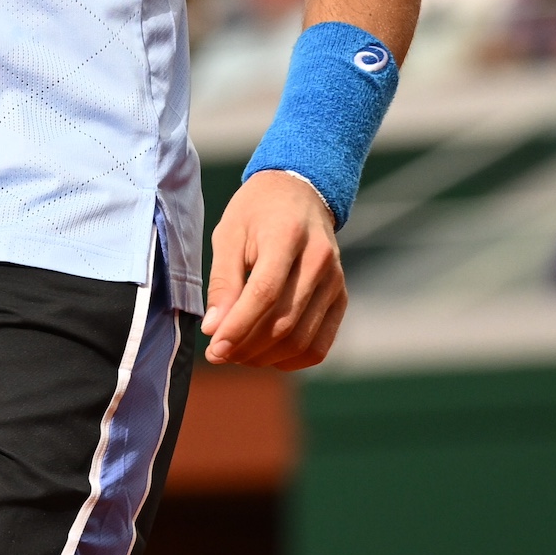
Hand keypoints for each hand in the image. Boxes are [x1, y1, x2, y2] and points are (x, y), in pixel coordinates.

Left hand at [203, 170, 347, 369]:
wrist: (299, 194)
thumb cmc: (256, 212)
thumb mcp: (229, 234)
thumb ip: (223, 281)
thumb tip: (214, 329)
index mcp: (287, 235)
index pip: (265, 293)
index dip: (239, 326)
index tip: (214, 348)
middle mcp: (319, 261)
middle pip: (283, 321)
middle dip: (246, 346)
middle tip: (218, 353)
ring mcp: (336, 282)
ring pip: (301, 339)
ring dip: (265, 357)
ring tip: (236, 354)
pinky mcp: (341, 299)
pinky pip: (319, 345)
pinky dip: (291, 359)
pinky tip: (265, 355)